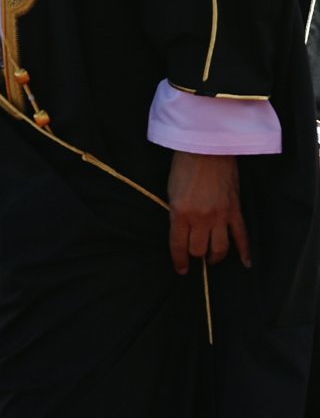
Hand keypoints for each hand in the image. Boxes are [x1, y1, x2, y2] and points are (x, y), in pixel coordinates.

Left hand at [167, 151, 250, 274]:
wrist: (207, 148)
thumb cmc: (184, 166)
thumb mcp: (171, 192)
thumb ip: (177, 213)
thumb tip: (181, 229)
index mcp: (181, 214)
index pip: (179, 246)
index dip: (179, 261)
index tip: (181, 270)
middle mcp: (201, 219)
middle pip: (199, 249)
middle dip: (196, 256)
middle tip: (195, 257)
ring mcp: (220, 216)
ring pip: (220, 247)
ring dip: (215, 256)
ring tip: (211, 258)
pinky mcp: (235, 210)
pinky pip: (241, 235)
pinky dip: (244, 251)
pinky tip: (246, 263)